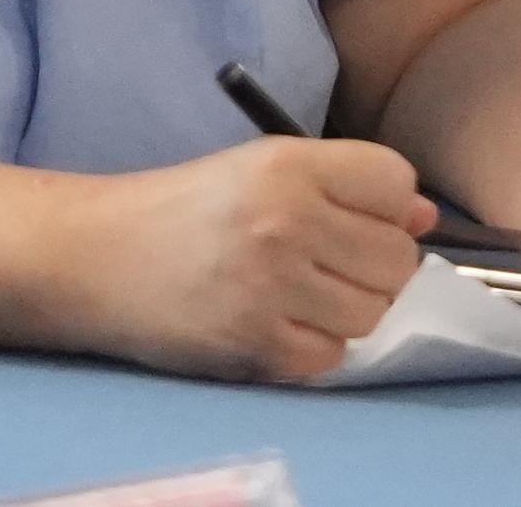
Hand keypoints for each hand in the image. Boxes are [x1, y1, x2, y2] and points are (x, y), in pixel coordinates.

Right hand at [71, 134, 432, 383]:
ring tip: (300, 292)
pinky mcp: (257, 345)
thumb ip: (346, 187)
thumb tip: (424, 215)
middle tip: (328, 262)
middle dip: (373, 264)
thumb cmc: (183, 208)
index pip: (396, 184)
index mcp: (289, 164)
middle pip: (396, 256)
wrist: (97, 256)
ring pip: (372, 311)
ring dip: (347, 308)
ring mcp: (273, 287)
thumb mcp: (260, 168)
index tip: (358, 216)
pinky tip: (278, 322)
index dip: (387, 205)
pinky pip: (332, 356)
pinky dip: (314, 346)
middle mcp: (287, 220)